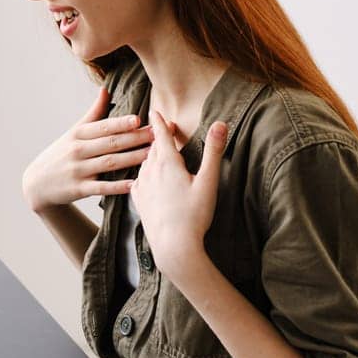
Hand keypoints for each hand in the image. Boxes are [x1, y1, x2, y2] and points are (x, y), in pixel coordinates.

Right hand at [21, 81, 155, 212]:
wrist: (37, 183)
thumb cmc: (60, 153)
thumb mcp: (73, 132)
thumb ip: (93, 113)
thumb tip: (106, 89)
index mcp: (78, 134)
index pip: (103, 127)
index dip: (120, 123)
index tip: (138, 119)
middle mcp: (78, 150)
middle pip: (110, 144)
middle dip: (134, 139)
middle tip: (155, 135)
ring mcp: (78, 170)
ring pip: (109, 163)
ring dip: (131, 159)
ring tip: (152, 155)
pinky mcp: (79, 189)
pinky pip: (101, 187)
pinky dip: (118, 186)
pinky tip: (134, 184)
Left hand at [131, 109, 227, 285]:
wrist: (173, 246)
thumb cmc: (194, 214)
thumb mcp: (208, 181)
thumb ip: (214, 151)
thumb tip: (220, 123)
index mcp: (168, 163)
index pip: (160, 135)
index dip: (159, 121)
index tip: (155, 111)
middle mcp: (150, 171)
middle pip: (152, 147)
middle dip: (157, 137)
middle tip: (164, 130)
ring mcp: (142, 186)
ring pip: (144, 162)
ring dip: (150, 155)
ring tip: (155, 152)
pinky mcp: (138, 201)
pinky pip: (138, 179)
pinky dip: (143, 173)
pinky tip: (145, 177)